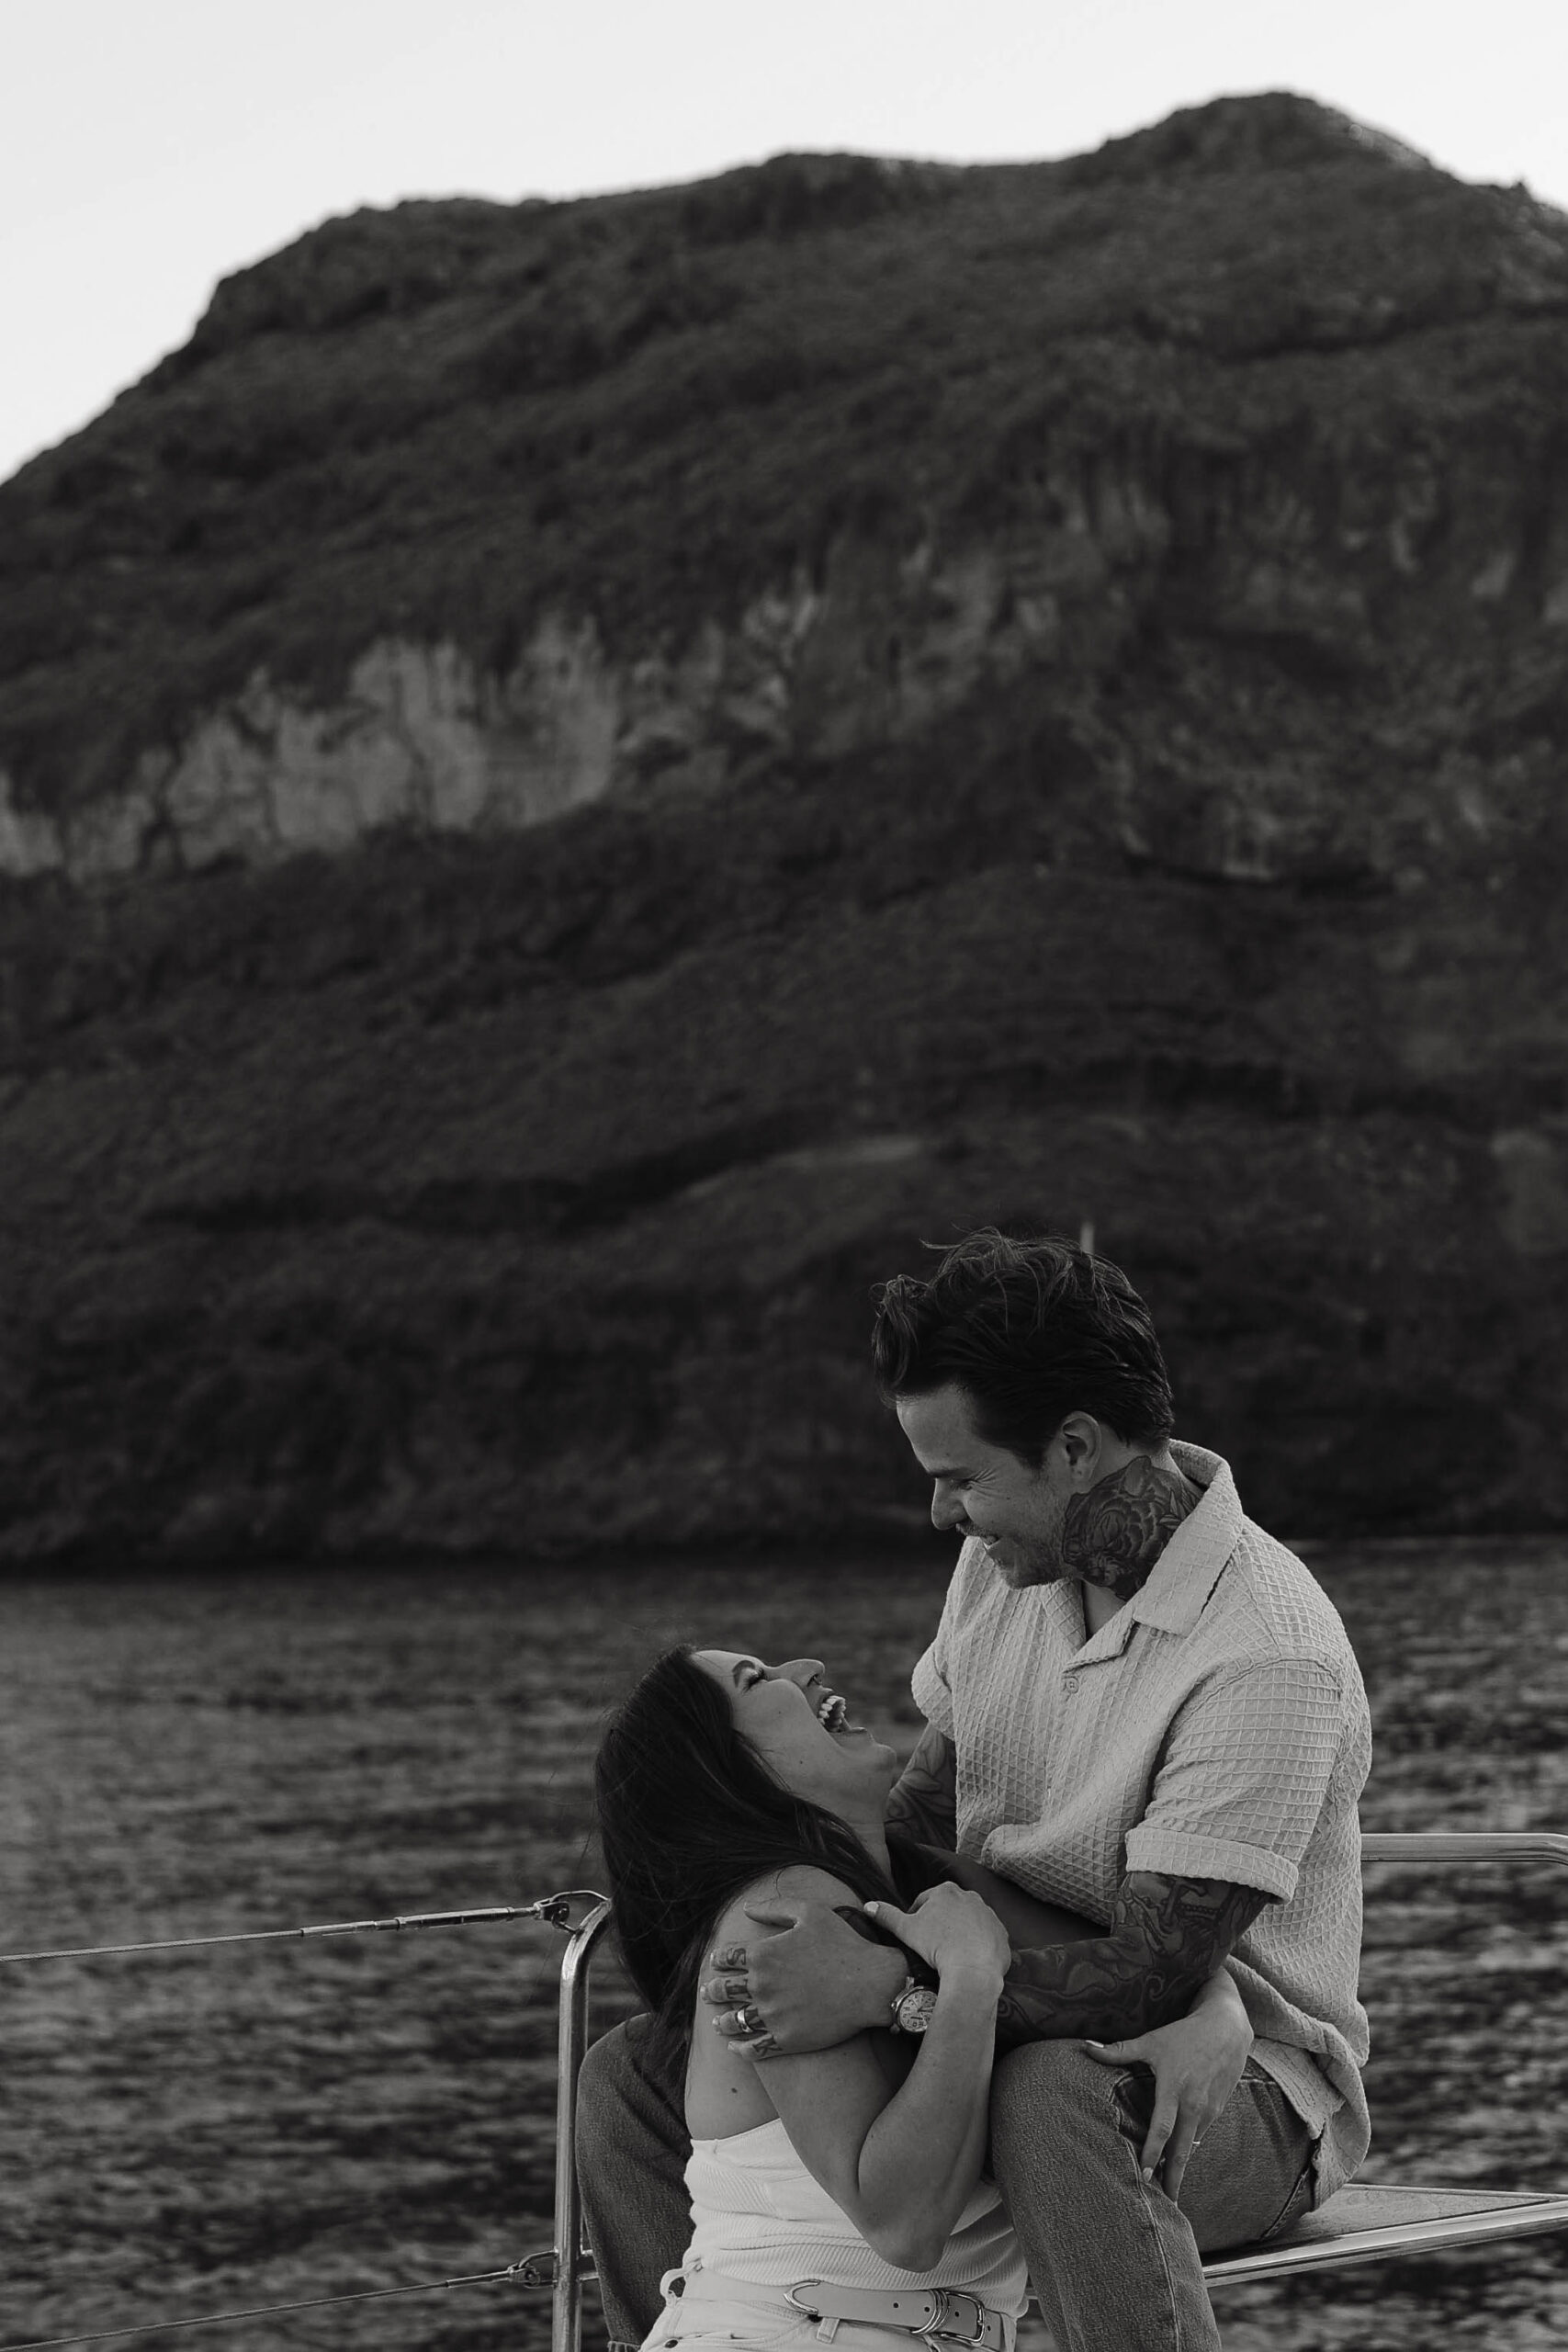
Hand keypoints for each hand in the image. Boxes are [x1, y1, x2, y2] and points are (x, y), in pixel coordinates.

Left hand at [700, 1898, 907, 2057]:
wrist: (872, 1983)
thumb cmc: (843, 1943)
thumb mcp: (810, 1912)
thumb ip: (775, 1907)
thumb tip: (747, 1909)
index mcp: (763, 1953)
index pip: (726, 1957)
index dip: (717, 1959)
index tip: (716, 1962)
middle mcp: (762, 1985)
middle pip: (723, 1989)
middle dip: (712, 1989)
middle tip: (708, 1991)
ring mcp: (772, 2015)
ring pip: (733, 2021)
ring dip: (721, 2021)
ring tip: (718, 2021)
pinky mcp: (786, 2040)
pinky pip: (753, 2049)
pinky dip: (739, 2049)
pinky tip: (735, 2047)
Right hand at [863, 1884, 1010, 1988]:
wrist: (973, 1969)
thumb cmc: (937, 1946)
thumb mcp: (906, 1930)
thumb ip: (887, 1915)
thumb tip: (868, 1906)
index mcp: (946, 1891)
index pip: (924, 1902)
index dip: (916, 1919)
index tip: (915, 1936)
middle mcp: (970, 1897)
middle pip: (948, 1910)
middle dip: (940, 1925)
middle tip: (932, 1947)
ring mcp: (988, 1914)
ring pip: (968, 1923)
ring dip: (960, 1935)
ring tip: (950, 1955)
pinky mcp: (1001, 1933)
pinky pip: (986, 1938)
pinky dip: (978, 1947)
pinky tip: (968, 1961)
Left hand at [1083, 1972, 1252, 2199]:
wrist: (1227, 2029)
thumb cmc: (1184, 2034)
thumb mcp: (1151, 2041)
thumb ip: (1118, 2050)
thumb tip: (1085, 2046)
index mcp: (1173, 2089)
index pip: (1161, 2129)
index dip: (1153, 2154)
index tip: (1145, 2177)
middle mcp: (1193, 2105)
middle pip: (1181, 2151)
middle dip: (1173, 2179)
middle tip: (1165, 2206)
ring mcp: (1208, 2111)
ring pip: (1191, 2146)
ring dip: (1179, 2167)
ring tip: (1167, 2191)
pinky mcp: (1217, 2111)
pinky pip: (1199, 2136)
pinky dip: (1188, 2150)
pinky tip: (1178, 2162)